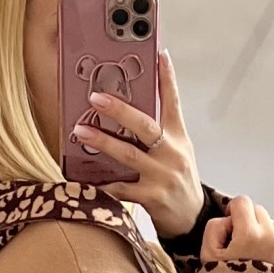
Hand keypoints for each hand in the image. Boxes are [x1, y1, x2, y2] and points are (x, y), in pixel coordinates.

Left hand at [72, 47, 203, 238]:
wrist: (192, 218)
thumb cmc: (178, 180)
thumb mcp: (178, 150)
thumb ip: (158, 131)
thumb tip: (127, 110)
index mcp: (178, 137)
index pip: (173, 101)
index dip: (167, 77)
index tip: (159, 53)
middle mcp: (171, 153)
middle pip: (145, 125)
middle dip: (119, 110)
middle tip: (95, 97)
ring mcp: (162, 176)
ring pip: (129, 155)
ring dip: (102, 142)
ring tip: (81, 131)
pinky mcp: (152, 198)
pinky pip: (122, 188)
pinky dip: (103, 183)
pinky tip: (87, 178)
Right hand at [200, 196, 273, 272]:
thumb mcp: (207, 258)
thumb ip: (214, 228)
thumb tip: (229, 219)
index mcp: (250, 234)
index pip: (243, 202)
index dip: (234, 212)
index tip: (232, 227)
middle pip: (260, 213)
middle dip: (250, 225)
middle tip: (242, 249)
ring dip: (265, 237)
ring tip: (257, 262)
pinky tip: (269, 268)